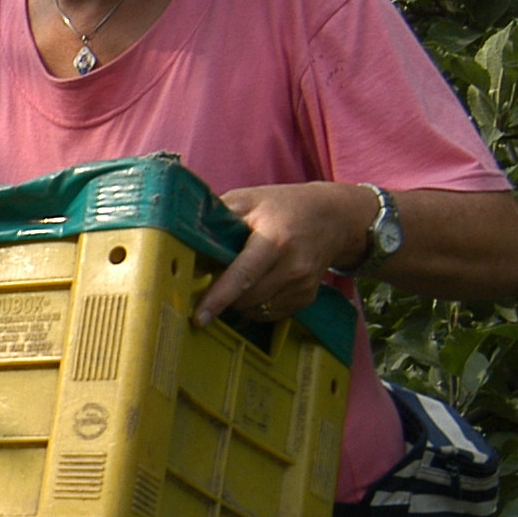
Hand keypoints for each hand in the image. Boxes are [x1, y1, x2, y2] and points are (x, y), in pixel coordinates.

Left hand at [196, 182, 375, 326]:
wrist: (335, 217)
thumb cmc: (284, 205)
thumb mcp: (249, 198)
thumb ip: (218, 215)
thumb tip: (182, 231)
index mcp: (275, 240)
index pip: (243, 275)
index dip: (219, 298)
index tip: (199, 317)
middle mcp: (293, 266)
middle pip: (246, 298)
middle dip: (223, 296)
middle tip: (213, 279)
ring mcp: (302, 285)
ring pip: (255, 310)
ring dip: (238, 301)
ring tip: (239, 277)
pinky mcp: (306, 297)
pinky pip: (269, 313)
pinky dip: (255, 304)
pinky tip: (258, 283)